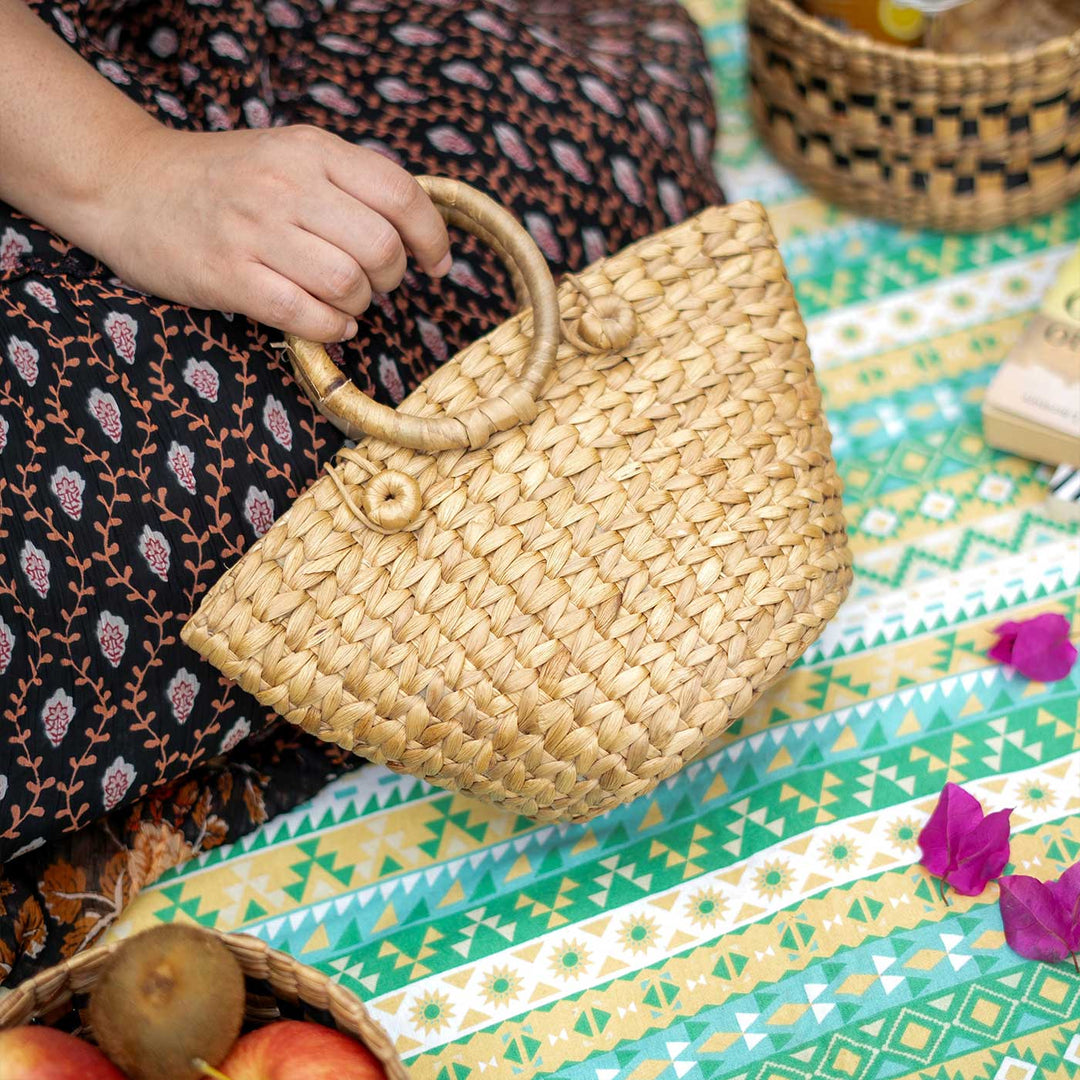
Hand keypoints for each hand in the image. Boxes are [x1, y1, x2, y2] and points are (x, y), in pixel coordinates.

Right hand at [93, 125, 450, 340]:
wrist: (128, 185)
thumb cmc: (226, 180)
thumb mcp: (290, 155)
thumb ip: (349, 183)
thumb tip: (418, 230)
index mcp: (311, 150)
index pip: (401, 193)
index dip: (432, 237)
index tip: (436, 263)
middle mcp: (286, 184)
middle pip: (381, 246)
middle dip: (391, 278)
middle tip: (375, 284)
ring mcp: (254, 231)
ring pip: (346, 284)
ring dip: (359, 306)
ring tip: (344, 302)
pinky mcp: (228, 275)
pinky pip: (305, 315)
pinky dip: (331, 328)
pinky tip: (328, 323)